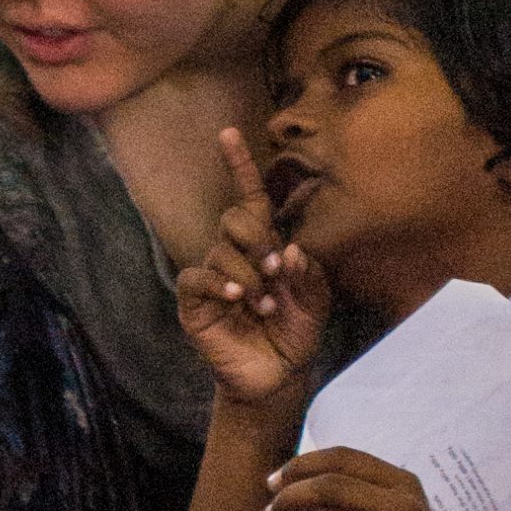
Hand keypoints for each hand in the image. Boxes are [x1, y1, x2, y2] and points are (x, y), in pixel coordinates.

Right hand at [174, 128, 328, 404]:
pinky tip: (236, 296)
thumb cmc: (296, 334)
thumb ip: (309, 273)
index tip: (229, 133)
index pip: (249, 198)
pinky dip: (219, 282)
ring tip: (265, 306)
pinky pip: (198, 276)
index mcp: (263, 245)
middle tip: (277, 273)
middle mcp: (233, 254)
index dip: (239, 166)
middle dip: (259, 242)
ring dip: (250, 276)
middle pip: (235, 218)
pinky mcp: (194, 301)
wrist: (278, 377)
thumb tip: (288, 250)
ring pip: (221, 249)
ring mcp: (211, 276)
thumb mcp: (316, 302)